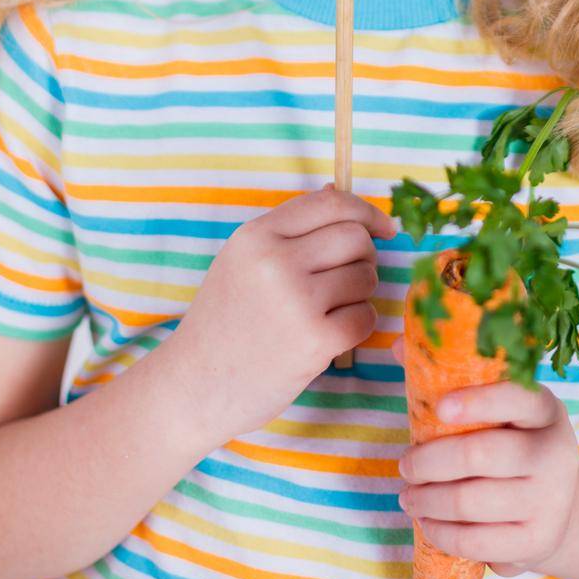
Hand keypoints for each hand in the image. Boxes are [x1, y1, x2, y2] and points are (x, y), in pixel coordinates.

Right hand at [175, 184, 396, 445]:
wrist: (194, 385)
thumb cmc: (223, 322)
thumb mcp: (242, 261)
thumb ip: (289, 230)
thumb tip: (339, 193)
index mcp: (256, 236)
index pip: (331, 204)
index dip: (366, 212)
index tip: (384, 228)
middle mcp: (275, 261)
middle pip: (356, 238)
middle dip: (365, 257)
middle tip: (349, 278)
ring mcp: (297, 301)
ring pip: (366, 277)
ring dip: (360, 294)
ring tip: (329, 310)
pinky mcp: (315, 341)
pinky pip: (366, 317)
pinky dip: (359, 325)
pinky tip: (332, 334)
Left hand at [391, 331, 578, 575]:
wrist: (554, 504)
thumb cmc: (509, 442)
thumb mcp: (496, 410)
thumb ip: (450, 376)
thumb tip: (397, 345)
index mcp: (544, 409)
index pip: (515, 397)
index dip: (477, 401)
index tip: (439, 407)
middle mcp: (555, 453)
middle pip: (480, 455)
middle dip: (429, 462)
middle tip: (404, 465)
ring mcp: (550, 501)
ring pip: (470, 501)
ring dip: (427, 500)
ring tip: (408, 496)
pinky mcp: (538, 542)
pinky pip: (477, 542)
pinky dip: (442, 533)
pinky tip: (426, 523)